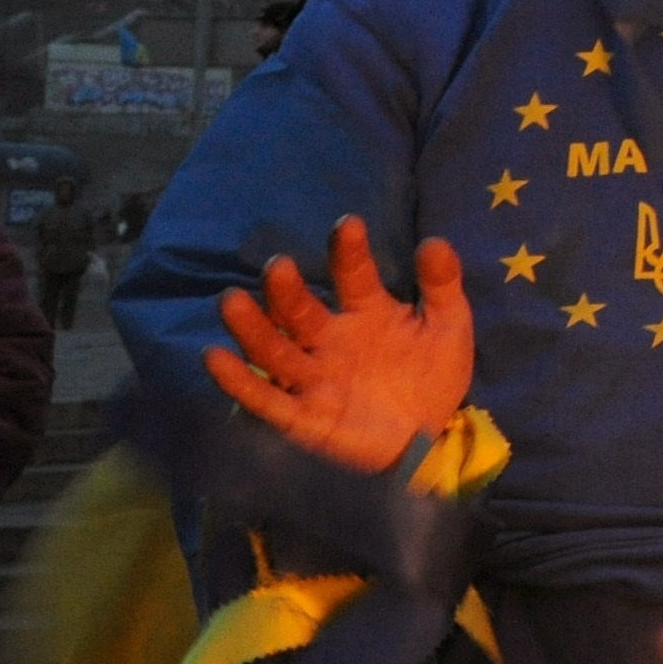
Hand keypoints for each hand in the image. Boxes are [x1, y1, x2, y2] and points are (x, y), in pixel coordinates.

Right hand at [204, 217, 474, 472]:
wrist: (428, 439)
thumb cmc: (431, 374)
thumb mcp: (447, 327)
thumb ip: (442, 285)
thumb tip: (435, 241)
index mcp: (366, 312)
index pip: (353, 276)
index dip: (350, 252)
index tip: (349, 224)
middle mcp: (329, 339)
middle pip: (299, 311)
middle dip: (286, 290)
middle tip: (278, 266)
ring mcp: (313, 377)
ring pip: (274, 349)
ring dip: (252, 327)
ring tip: (232, 301)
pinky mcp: (302, 417)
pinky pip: (266, 399)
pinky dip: (240, 381)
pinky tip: (215, 358)